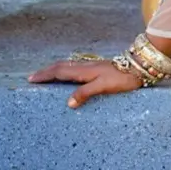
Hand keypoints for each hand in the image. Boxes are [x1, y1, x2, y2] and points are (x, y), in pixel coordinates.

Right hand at [28, 58, 142, 107]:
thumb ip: (86, 93)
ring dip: (55, 70)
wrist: (139, 66)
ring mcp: (91, 67)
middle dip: (46, 72)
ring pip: (68, 66)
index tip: (31, 79)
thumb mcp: (104, 86)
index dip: (45, 75)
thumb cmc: (122, 77)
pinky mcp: (97, 69)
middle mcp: (85, 67)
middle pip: (61, 67)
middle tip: (33, 78)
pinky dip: (66, 72)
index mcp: (84, 70)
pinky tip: (68, 77)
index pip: (59, 71)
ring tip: (46, 77)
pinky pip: (76, 69)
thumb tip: (68, 103)